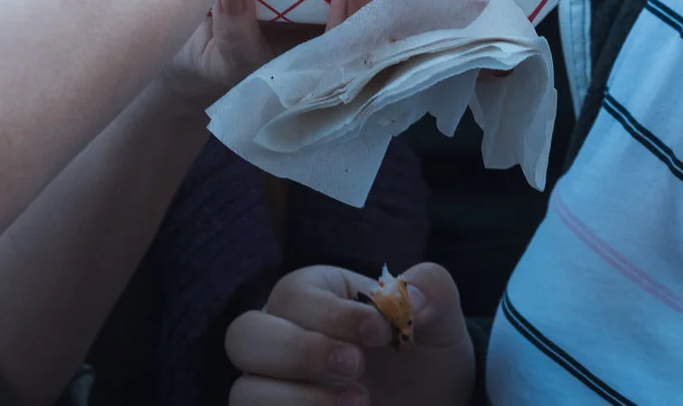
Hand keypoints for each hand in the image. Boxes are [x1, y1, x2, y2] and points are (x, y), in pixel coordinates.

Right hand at [227, 262, 470, 405]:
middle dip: (299, 352)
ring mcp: (275, 387)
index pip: (292, 294)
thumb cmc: (424, 352)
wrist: (432, 403)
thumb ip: (432, 289)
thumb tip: (409, 298)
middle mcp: (280, 338)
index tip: (380, 332)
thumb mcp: (440, 316)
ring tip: (360, 402)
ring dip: (296, 400)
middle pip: (242, 336)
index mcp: (311, 296)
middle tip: (356, 366)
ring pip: (242, 393)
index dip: (332, 314)